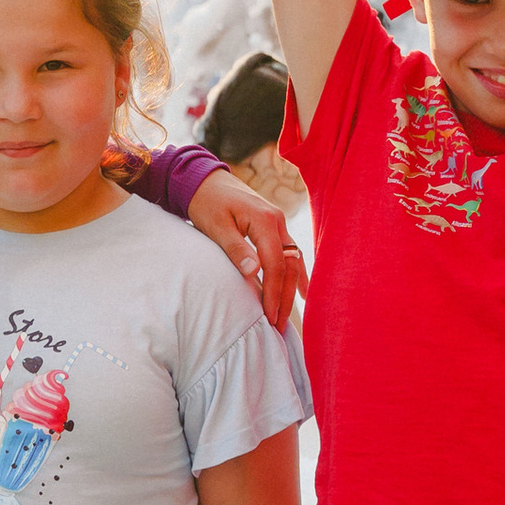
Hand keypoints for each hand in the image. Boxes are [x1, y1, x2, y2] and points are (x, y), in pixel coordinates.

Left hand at [187, 168, 304, 328]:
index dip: (274, 293)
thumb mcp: (216, 226)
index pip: (275, 265)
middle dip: (285, 297)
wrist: (205, 179)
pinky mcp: (274, 225)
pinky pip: (291, 252)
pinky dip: (295, 272)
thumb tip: (254, 273)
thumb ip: (236, 249)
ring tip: (288, 314)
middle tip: (279, 325)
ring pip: (293, 260)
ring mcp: (279, 222)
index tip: (270, 317)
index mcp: (264, 221)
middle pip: (289, 265)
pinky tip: (299, 290)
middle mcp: (277, 221)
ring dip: (292, 287)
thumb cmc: (207, 203)